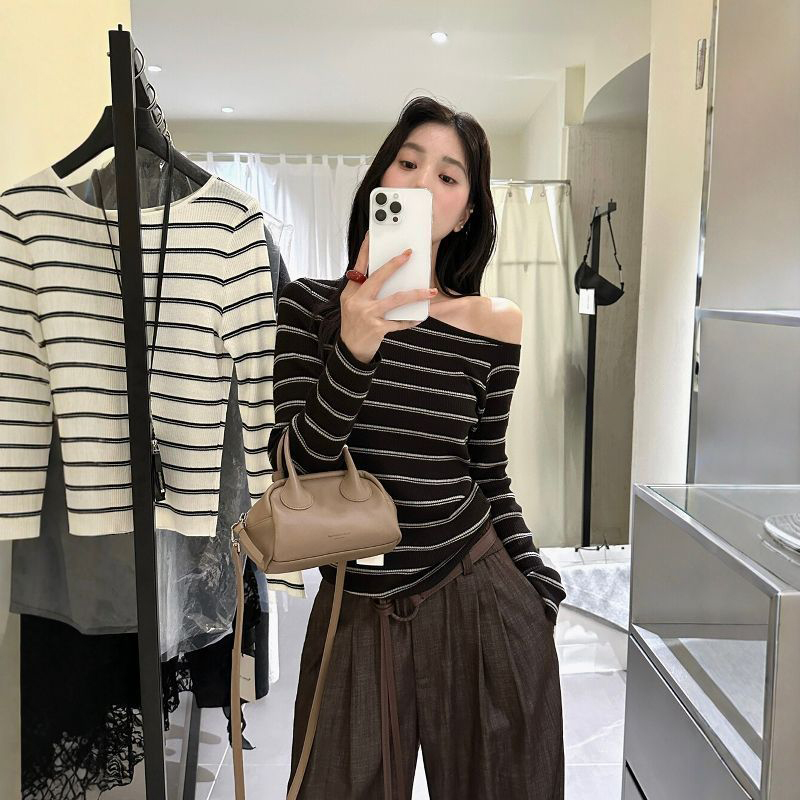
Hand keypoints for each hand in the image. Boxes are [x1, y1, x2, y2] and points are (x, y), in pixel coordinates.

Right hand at [340, 231, 437, 362]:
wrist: (350, 350)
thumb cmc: (354, 325)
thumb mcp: (352, 304)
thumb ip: (365, 290)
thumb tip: (388, 276)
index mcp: (351, 292)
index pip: (358, 266)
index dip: (365, 250)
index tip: (371, 235)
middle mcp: (357, 301)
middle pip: (378, 278)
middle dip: (394, 264)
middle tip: (408, 254)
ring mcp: (367, 315)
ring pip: (395, 299)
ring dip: (416, 294)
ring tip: (430, 291)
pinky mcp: (377, 328)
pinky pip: (399, 322)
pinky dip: (410, 320)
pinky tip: (419, 317)